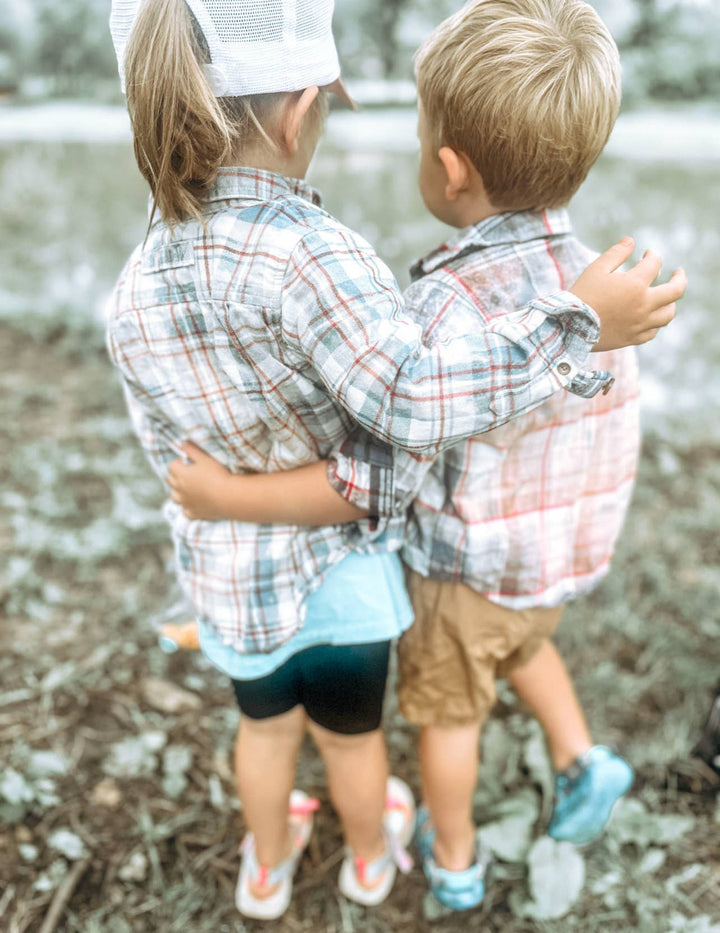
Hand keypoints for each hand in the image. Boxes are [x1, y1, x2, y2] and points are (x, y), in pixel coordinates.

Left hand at [168, 441, 231, 519]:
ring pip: (174, 497)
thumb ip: (192, 450)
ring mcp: (185, 502)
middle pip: (170, 480)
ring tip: (190, 489)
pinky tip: (197, 504)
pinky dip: (189, 507)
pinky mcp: (192, 513)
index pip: (172, 465)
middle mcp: (178, 489)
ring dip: (179, 492)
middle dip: (177, 476)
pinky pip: (186, 511)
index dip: (180, 462)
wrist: (228, 496)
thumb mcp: (205, 458)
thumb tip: (182, 443)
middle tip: (190, 474)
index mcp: (180, 473)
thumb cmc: (217, 474)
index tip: (189, 462)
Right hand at [570, 238, 686, 351]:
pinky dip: (654, 322)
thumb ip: (616, 253)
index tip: (646, 254)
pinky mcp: (633, 338)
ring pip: (668, 314)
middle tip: (678, 273)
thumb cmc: (582, 295)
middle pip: (676, 291)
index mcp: (636, 284)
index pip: (655, 263)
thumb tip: (631, 241)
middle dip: (679, 278)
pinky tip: (650, 317)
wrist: (568, 327)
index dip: (652, 255)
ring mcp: (640, 324)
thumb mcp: (596, 269)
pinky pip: (653, 331)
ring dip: (670, 302)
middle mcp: (644, 305)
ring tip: (666, 297)